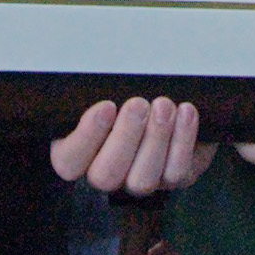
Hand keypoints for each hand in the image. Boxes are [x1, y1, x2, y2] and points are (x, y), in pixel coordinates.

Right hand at [52, 97, 215, 195]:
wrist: (169, 100)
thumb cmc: (127, 92)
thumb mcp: (106, 88)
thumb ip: (94, 90)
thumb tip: (91, 72)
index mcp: (80, 152)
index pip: (68, 161)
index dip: (86, 138)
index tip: (106, 106)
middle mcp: (108, 173)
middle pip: (105, 176)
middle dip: (124, 137)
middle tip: (137, 104)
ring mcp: (140, 181)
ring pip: (142, 179)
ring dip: (155, 139)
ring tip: (164, 105)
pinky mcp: (174, 179)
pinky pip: (177, 171)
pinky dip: (182, 140)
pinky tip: (185, 112)